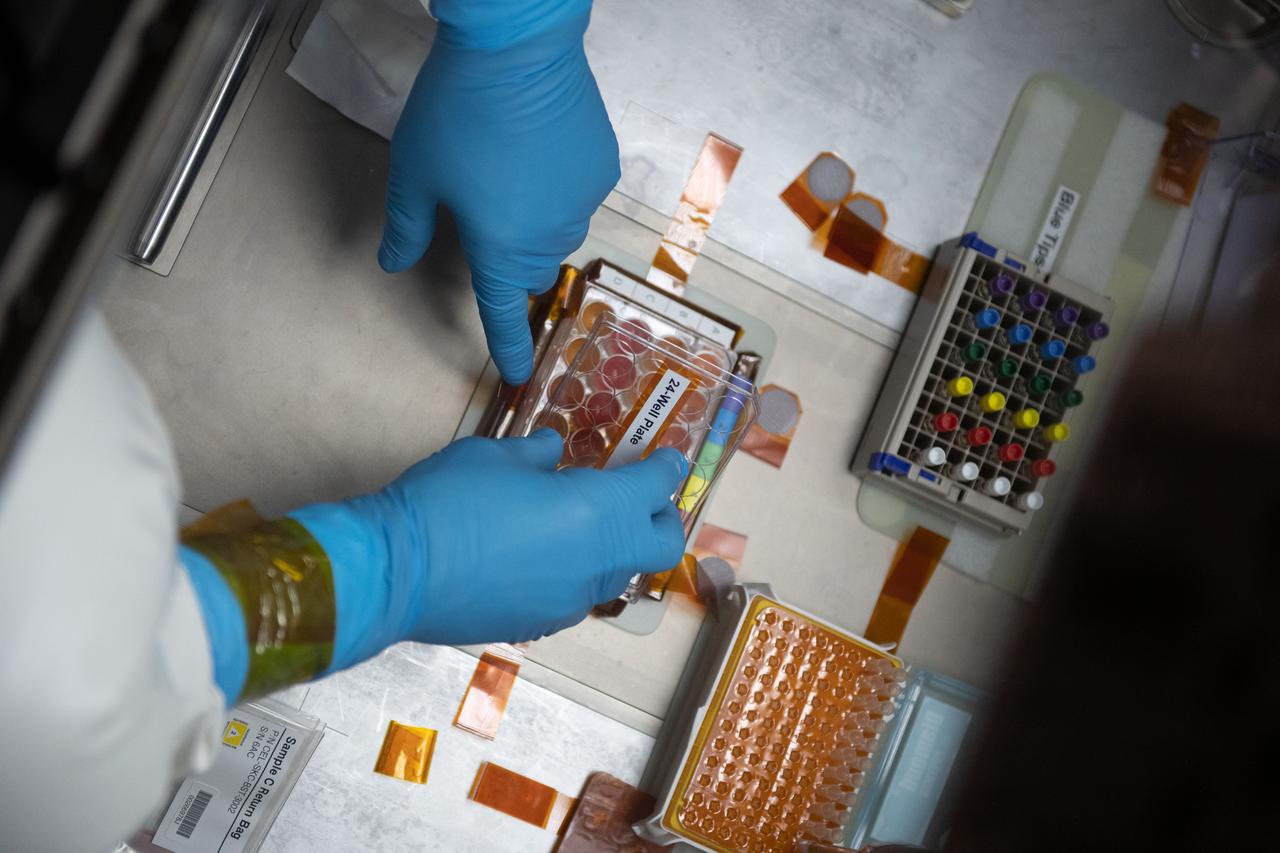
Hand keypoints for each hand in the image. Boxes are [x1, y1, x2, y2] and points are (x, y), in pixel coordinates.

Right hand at [295, 430, 686, 659]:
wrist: (399, 572)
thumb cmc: (450, 501)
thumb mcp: (495, 456)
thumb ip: (536, 455)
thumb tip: (553, 454)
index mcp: (599, 511)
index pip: (655, 489)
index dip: (666, 470)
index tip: (667, 459)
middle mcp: (598, 562)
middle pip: (660, 546)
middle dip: (660, 519)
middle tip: (640, 498)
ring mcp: (572, 601)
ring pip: (617, 574)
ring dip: (613, 548)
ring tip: (581, 526)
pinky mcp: (540, 626)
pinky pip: (576, 596)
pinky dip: (574, 574)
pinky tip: (540, 559)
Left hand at [378, 5, 618, 382]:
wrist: (518, 49)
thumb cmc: (458, 113)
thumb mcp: (415, 173)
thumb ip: (406, 227)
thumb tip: (392, 263)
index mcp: (499, 248)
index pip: (503, 313)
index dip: (508, 348)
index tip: (517, 375)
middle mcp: (548, 236)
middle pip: (530, 269)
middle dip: (510, 256)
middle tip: (483, 211)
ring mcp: (582, 203)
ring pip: (557, 232)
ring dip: (536, 220)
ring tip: (510, 169)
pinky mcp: (603, 169)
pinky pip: (579, 195)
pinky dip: (560, 186)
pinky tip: (540, 147)